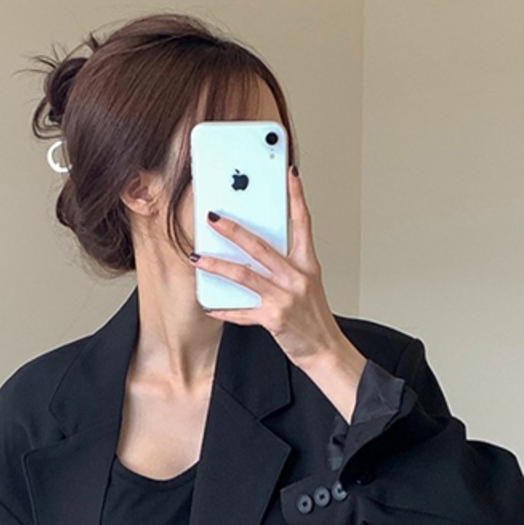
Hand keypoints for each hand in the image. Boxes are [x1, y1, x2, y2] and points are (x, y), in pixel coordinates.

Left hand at [192, 167, 367, 420]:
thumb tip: (255, 255)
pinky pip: (243, 312)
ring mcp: (285, 298)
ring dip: (217, 265)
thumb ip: (285, 269)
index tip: (289, 173)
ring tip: (198, 257)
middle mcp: (296, 277)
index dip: (297, 196)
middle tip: (213, 217)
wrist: (325, 351)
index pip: (303, 223)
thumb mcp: (308, 286)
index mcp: (308, 265)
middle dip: (233, 230)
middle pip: (260, 246)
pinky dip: (225, 310)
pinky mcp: (274, 318)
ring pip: (244, 275)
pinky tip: (212, 306)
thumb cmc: (314, 319)